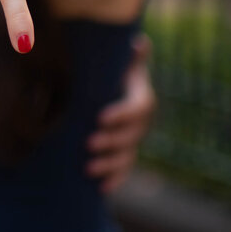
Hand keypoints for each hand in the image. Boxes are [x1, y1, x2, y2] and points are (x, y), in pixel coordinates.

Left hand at [85, 34, 155, 192]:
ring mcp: (133, 142)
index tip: (100, 117)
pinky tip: (101, 189)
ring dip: (109, 165)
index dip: (120, 114)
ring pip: (126, 157)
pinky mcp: (124, 155)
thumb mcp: (121, 61)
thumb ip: (130, 55)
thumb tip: (139, 41)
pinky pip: (123, 170)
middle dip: (110, 141)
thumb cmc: (115, 71)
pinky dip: (115, 180)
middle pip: (130, 137)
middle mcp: (141, 124)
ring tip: (88, 168)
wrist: (116, 90)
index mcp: (142, 100)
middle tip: (88, 142)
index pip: (137, 109)